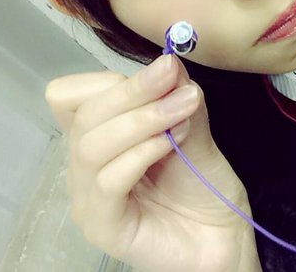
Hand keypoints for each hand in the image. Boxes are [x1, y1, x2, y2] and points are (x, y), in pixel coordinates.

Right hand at [46, 55, 260, 271]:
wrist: (224, 237)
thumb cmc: (203, 184)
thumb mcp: (193, 128)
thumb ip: (177, 97)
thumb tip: (170, 59)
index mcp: (99, 136)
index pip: (71, 96)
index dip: (112, 79)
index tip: (165, 70)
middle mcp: (84, 166)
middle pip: (84, 115)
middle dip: (134, 90)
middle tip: (173, 76)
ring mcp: (89, 199)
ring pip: (92, 146)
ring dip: (143, 119)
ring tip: (185, 110)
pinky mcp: (103, 228)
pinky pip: (107, 182)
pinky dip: (139, 154)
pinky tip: (168, 146)